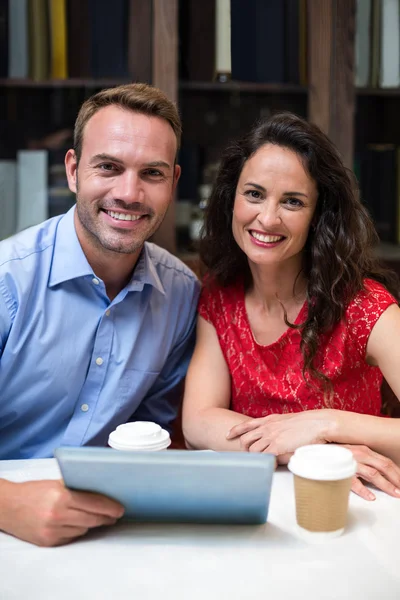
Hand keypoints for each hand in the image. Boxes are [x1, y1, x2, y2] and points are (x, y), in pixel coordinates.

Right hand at [0, 479, 123, 546]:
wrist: (8, 507)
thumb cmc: (33, 491)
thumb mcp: (56, 483)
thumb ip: (76, 488)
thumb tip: (101, 491)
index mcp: (62, 496)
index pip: (94, 503)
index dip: (110, 507)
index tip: (120, 509)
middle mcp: (58, 515)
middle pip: (92, 519)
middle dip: (106, 517)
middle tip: (115, 515)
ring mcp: (52, 530)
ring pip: (83, 529)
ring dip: (92, 524)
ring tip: (99, 518)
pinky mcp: (48, 542)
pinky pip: (71, 537)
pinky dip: (77, 530)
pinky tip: (80, 524)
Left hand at [226, 410, 336, 453]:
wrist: (317, 423)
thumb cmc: (308, 423)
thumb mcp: (289, 420)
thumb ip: (279, 425)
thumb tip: (279, 433)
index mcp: (270, 420)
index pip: (247, 424)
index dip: (236, 430)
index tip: (228, 435)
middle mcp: (267, 427)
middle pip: (246, 439)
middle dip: (243, 449)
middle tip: (246, 456)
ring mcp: (271, 437)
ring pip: (252, 450)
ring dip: (254, 457)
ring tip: (257, 464)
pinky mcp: (277, 447)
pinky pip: (263, 457)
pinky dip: (263, 463)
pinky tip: (266, 466)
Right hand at [340, 445, 399, 500]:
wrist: (319, 451)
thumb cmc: (336, 454)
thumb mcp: (353, 454)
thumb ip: (366, 462)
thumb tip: (380, 474)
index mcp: (365, 451)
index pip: (386, 461)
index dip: (397, 472)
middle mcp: (361, 455)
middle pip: (384, 467)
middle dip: (396, 479)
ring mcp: (352, 462)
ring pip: (373, 474)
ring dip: (387, 485)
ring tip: (394, 493)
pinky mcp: (342, 470)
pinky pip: (355, 482)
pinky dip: (364, 490)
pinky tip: (371, 497)